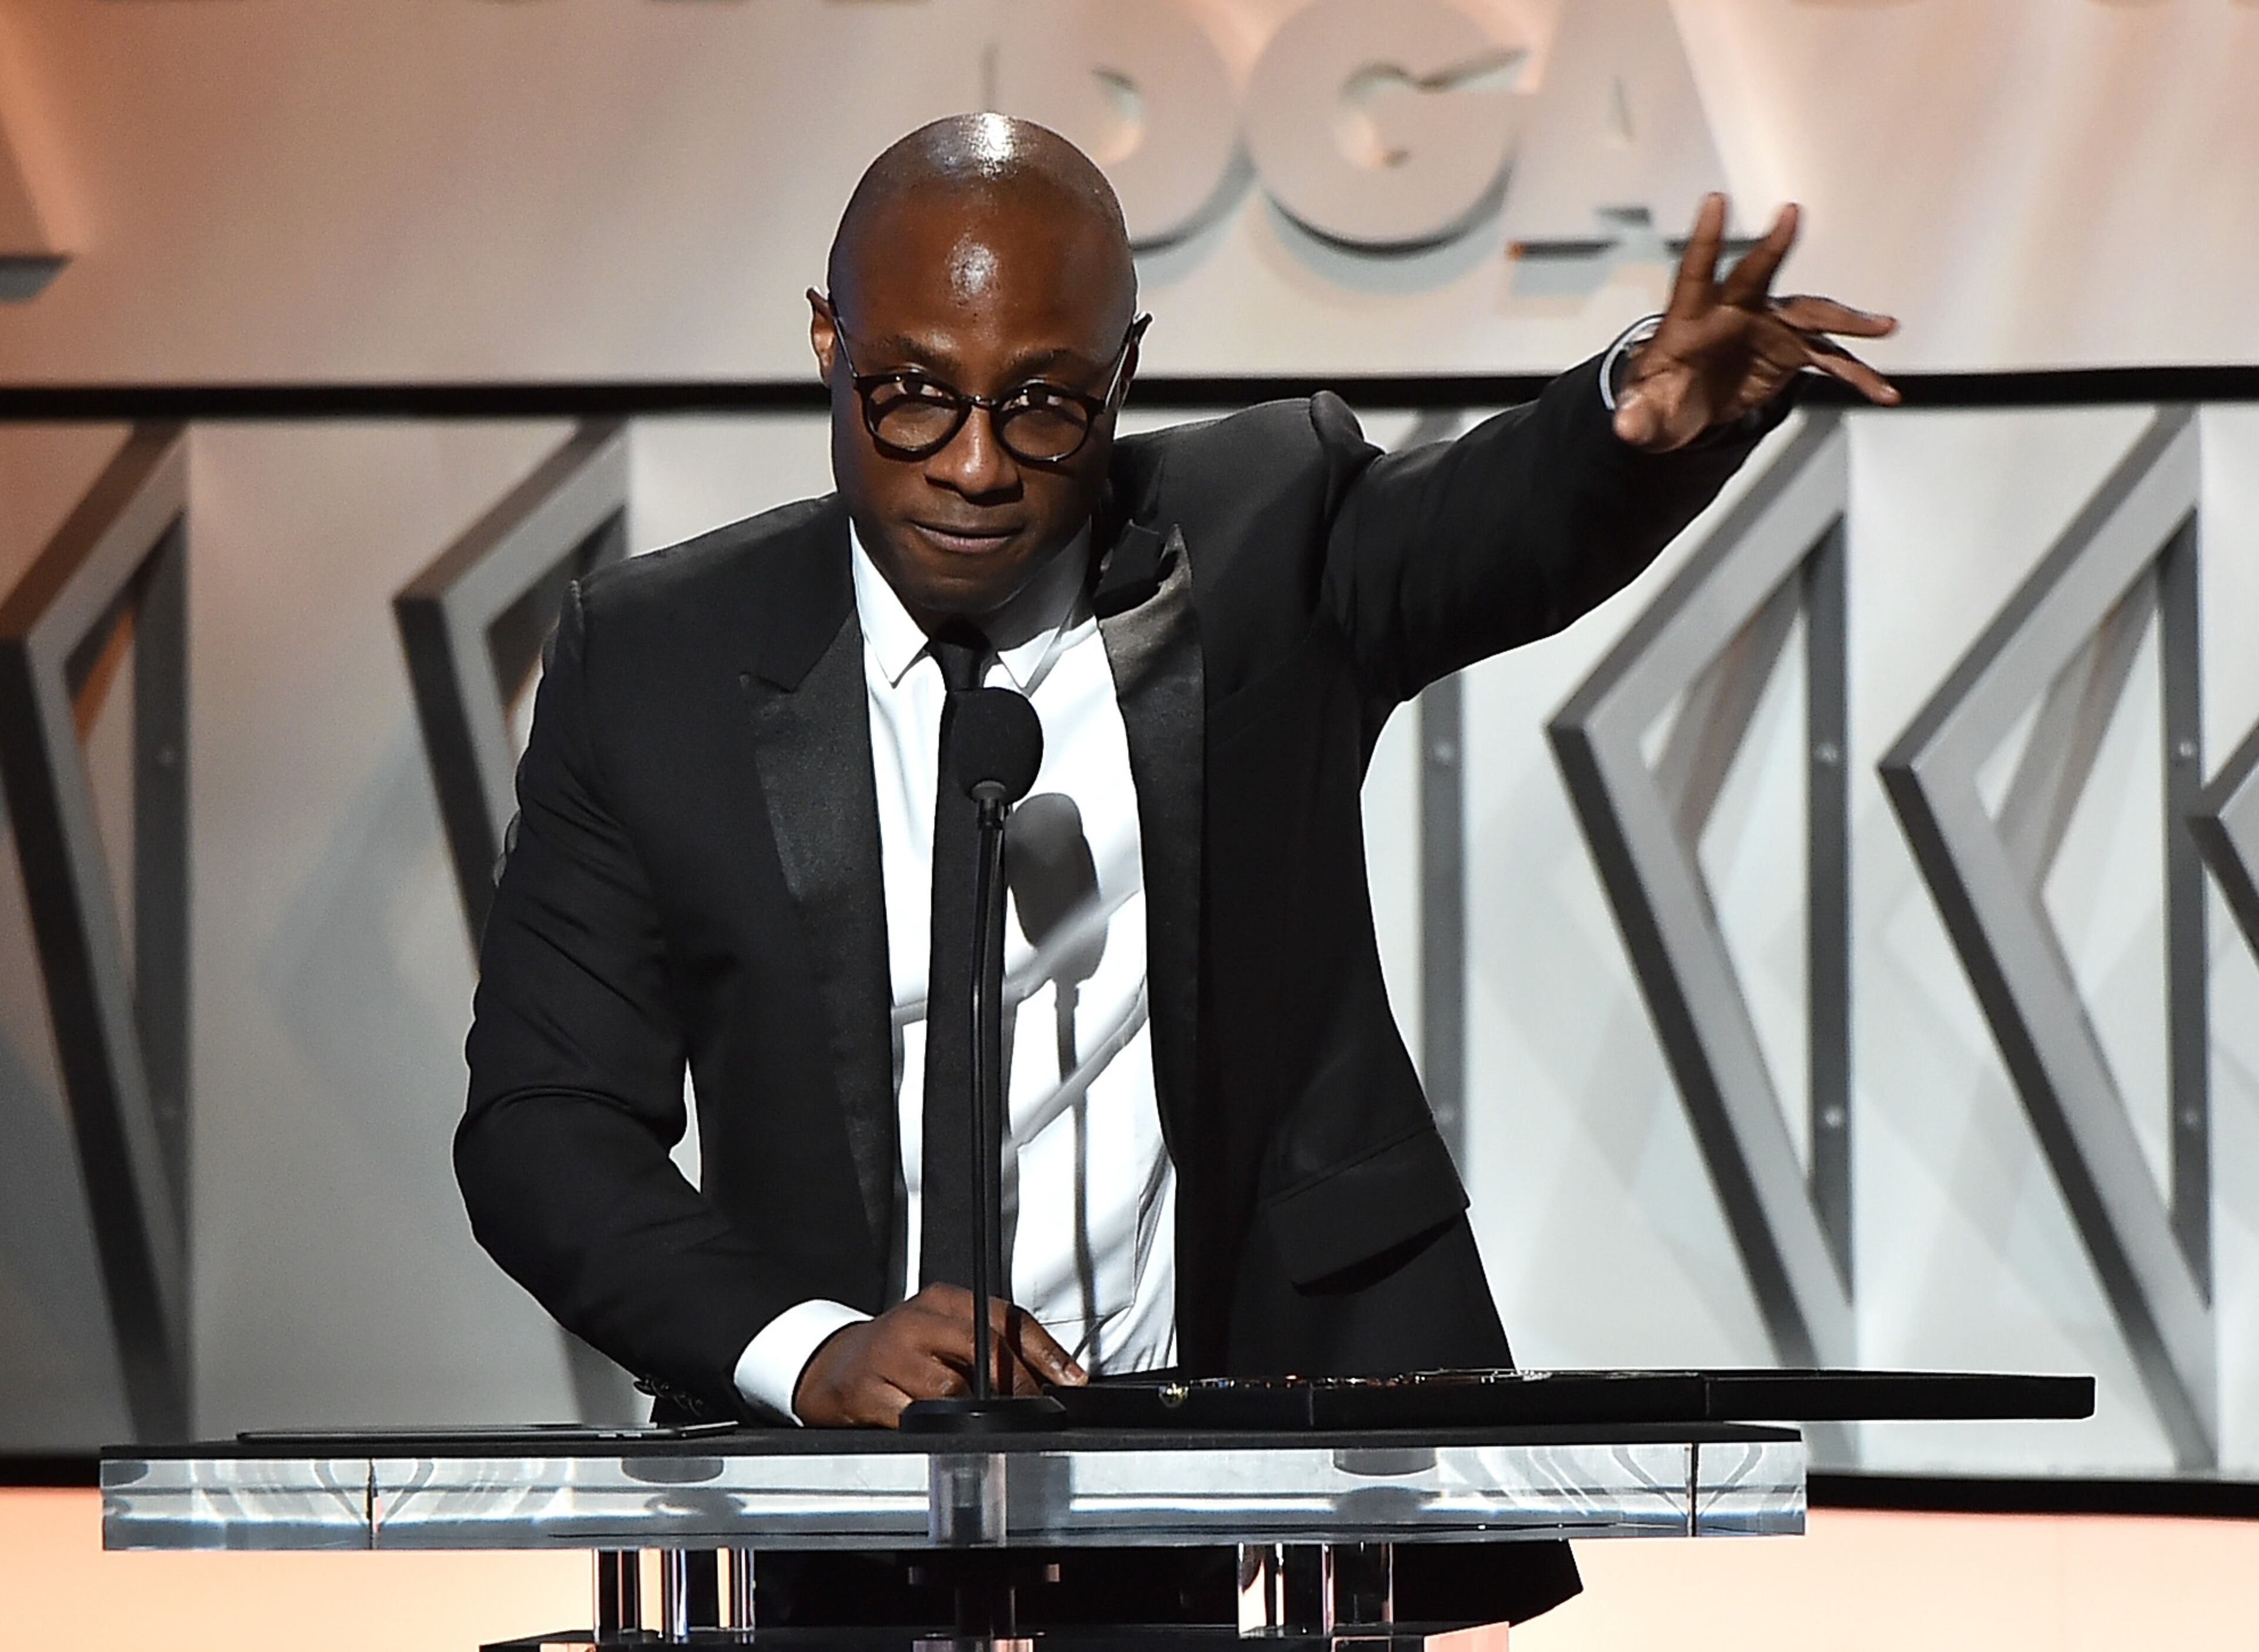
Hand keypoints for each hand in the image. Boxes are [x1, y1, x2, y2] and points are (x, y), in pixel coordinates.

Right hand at [791, 1284, 1086, 1426]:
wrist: (835, 1365)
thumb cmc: (901, 1349)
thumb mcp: (944, 1331)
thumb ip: (988, 1344)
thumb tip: (1048, 1374)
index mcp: (941, 1300)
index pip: (1005, 1317)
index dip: (1044, 1349)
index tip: (1070, 1376)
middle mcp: (916, 1322)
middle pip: (982, 1346)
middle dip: (1018, 1382)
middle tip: (1036, 1404)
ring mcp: (889, 1356)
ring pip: (951, 1389)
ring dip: (973, 1411)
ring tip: (977, 1415)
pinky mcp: (867, 1391)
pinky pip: (914, 1418)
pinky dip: (932, 1428)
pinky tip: (934, 1425)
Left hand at [1614, 194, 1898, 452]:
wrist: (1686, 407)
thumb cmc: (1660, 401)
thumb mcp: (1644, 415)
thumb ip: (1637, 417)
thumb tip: (1624, 427)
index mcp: (1690, 316)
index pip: (1694, 271)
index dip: (1705, 237)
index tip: (1715, 200)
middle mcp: (1735, 309)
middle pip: (1755, 274)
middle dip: (1772, 246)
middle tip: (1790, 214)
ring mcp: (1769, 325)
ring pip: (1811, 315)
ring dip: (1847, 321)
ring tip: (1885, 326)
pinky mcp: (1791, 350)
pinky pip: (1831, 360)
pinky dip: (1857, 376)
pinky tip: (1884, 393)